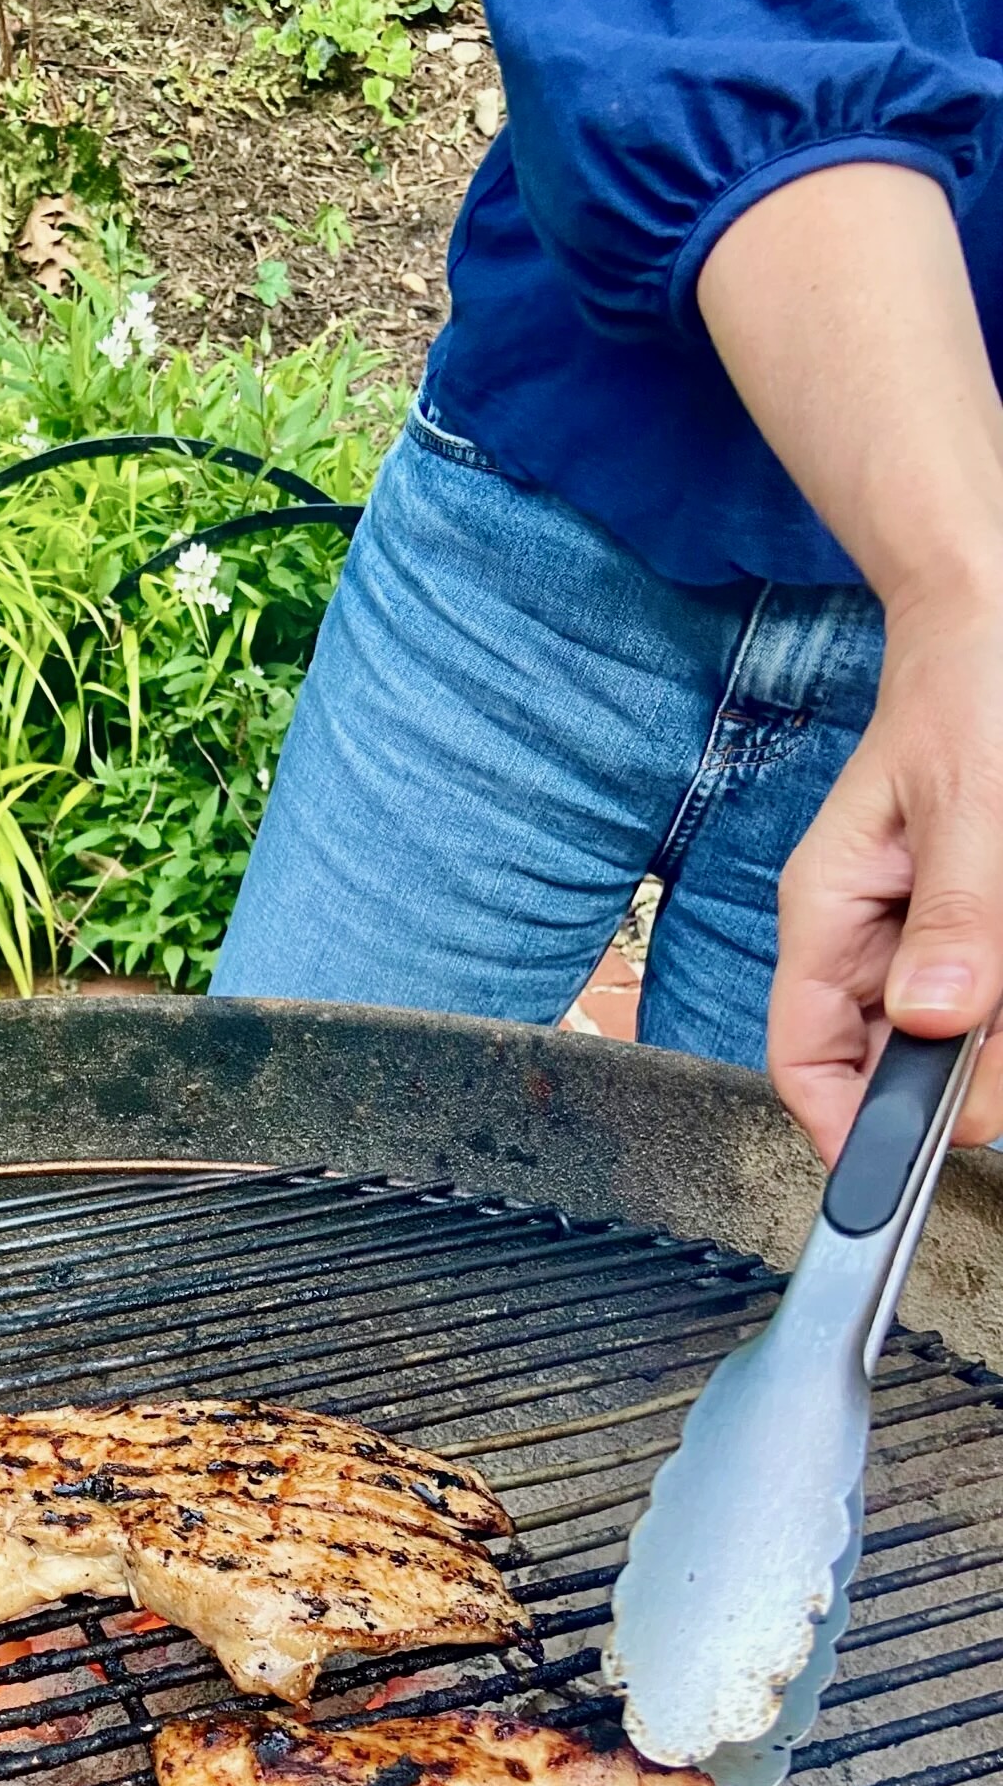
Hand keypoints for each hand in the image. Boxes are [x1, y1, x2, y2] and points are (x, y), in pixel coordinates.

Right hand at [769, 589, 1002, 1162]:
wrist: (996, 619)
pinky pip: (980, 995)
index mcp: (827, 910)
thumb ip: (959, 918)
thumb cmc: (972, 689)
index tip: (894, 1166)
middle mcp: (863, 937)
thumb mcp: (973, 805)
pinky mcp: (965, 928)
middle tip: (1002, 1081)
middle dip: (945, 1085)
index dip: (841, 1127)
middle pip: (883, 1061)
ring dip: (988, 1039)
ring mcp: (914, 935)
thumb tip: (938, 1018)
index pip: (803, 1057)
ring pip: (941, 1035)